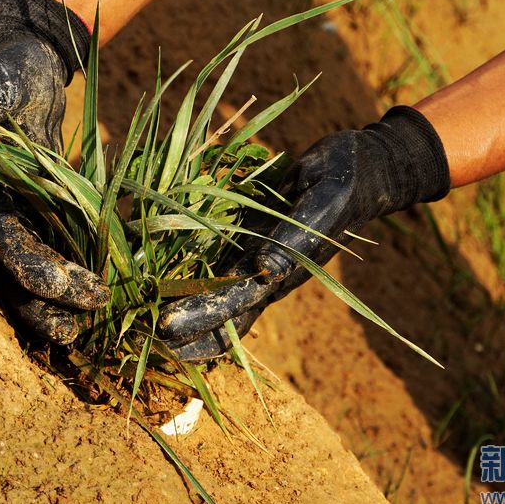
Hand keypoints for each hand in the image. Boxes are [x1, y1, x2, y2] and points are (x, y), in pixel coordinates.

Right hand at [0, 0, 108, 343]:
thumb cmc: (6, 72)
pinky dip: (75, 276)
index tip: (85, 291)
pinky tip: (106, 294)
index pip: (4, 244)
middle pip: (13, 275)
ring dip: (58, 304)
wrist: (23, 65)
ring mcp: (17, 216)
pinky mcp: (42, 212)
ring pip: (32, 274)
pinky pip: (56, 253)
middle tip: (82, 334)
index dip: (40, 272)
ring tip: (93, 330)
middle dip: (45, 307)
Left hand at [158, 106, 449, 360]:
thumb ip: (294, 237)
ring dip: (183, 308)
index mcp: (283, 273)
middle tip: (144, 334)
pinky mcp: (249, 237)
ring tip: (142, 318)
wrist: (362, 169)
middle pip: (222, 316)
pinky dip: (188, 275)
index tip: (164, 327)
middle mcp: (266, 274)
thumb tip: (264, 271)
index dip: (200, 319)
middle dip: (186, 328)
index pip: (236, 306)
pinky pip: (216, 262)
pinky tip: (159, 277)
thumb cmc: (344, 182)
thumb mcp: (323, 201)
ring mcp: (256, 258)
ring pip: (216, 295)